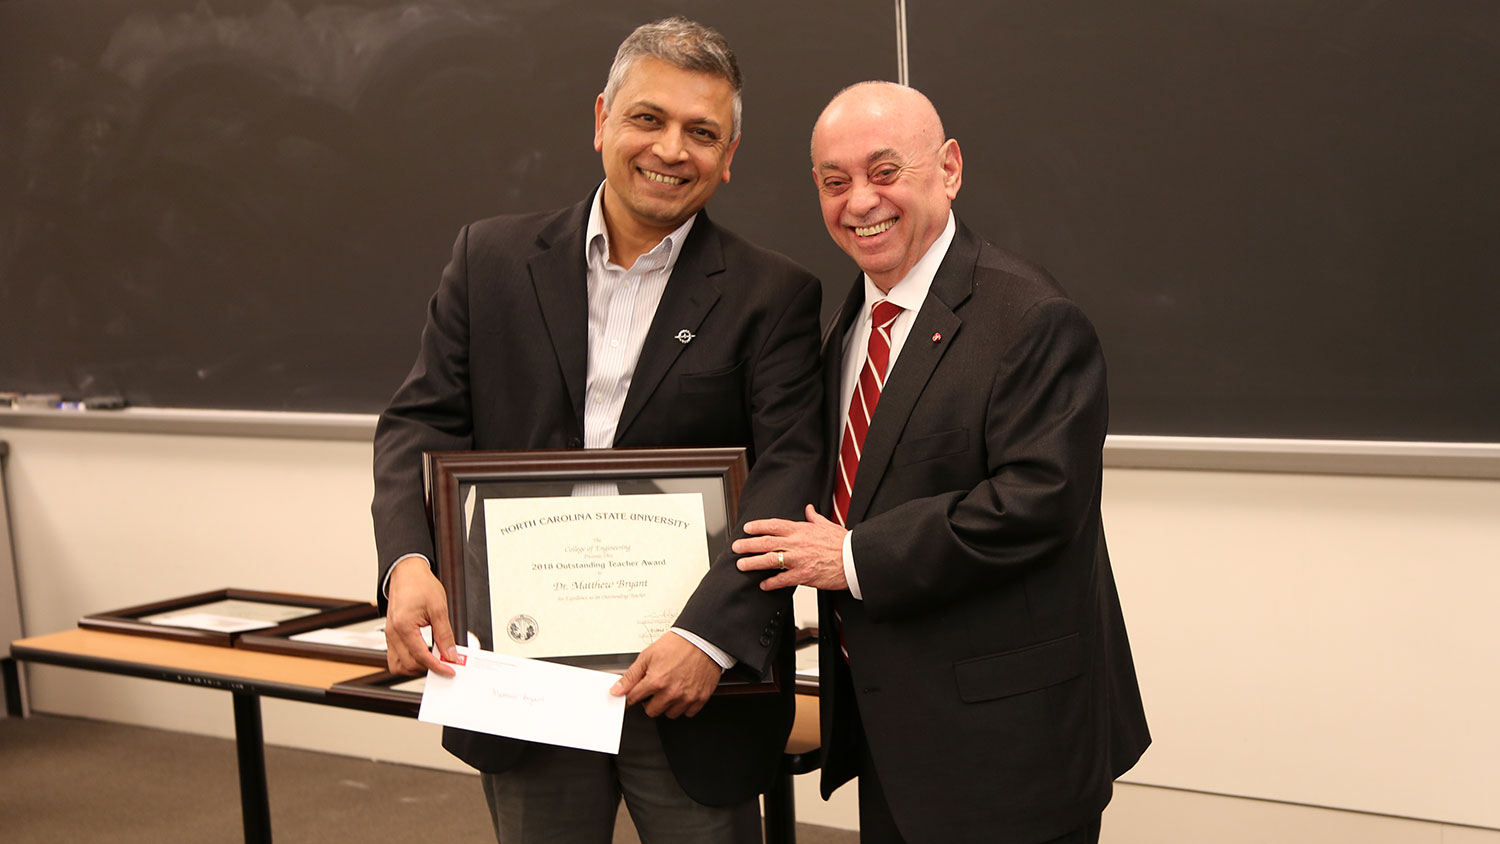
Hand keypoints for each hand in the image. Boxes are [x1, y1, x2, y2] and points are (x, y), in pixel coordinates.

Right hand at [384, 557, 457, 676]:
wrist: (407, 572)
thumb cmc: (420, 585)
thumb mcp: (439, 608)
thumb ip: (444, 634)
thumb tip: (450, 653)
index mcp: (403, 626)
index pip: (420, 656)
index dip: (437, 666)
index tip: (449, 670)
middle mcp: (392, 633)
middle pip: (407, 665)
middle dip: (426, 668)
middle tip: (444, 664)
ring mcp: (389, 635)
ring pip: (397, 665)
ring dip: (415, 668)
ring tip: (433, 661)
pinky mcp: (391, 634)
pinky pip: (395, 656)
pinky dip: (408, 661)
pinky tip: (422, 656)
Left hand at [610, 632, 721, 717]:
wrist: (702, 639)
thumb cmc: (677, 645)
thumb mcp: (648, 656)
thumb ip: (631, 676)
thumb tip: (617, 690)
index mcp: (656, 681)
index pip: (634, 699)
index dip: (631, 696)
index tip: (633, 695)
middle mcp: (671, 692)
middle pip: (651, 711)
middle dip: (650, 701)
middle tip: (655, 688)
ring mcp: (686, 697)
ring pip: (670, 714)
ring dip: (667, 704)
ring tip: (671, 688)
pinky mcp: (700, 698)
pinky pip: (688, 713)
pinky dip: (684, 705)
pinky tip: (683, 691)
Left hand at [733, 504, 849, 590]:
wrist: (854, 560)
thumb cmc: (842, 543)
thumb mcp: (827, 525)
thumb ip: (814, 517)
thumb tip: (809, 509)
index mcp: (801, 530)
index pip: (774, 525)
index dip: (758, 526)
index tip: (747, 528)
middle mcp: (796, 544)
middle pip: (766, 542)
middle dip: (748, 544)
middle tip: (736, 547)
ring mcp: (798, 560)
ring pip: (769, 560)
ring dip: (753, 562)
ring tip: (741, 564)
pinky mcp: (803, 576)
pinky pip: (782, 580)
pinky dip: (771, 582)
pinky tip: (763, 584)